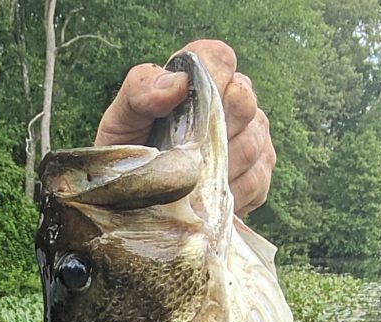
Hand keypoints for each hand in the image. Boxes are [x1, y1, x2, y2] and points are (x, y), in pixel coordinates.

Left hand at [94, 40, 274, 216]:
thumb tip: (178, 83)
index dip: (208, 81)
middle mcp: (233, 100)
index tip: (185, 114)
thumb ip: (140, 89)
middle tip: (182, 158)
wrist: (133, 202)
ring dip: (219, 170)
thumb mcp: (121, 120)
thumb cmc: (128, 155)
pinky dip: (230, 194)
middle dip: (212, 134)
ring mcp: (252, 136)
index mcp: (199, 77)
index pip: (219, 59)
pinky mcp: (259, 174)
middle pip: (244, 104)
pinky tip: (206, 201)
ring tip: (190, 185)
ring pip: (252, 144)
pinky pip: (257, 181)